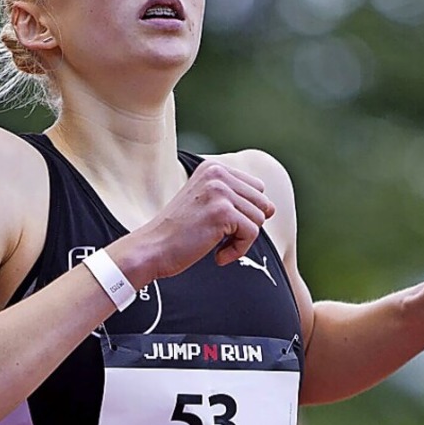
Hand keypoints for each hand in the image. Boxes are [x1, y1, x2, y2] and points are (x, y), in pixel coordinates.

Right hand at [132, 160, 274, 281]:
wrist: (152, 249)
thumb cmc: (176, 233)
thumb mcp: (204, 204)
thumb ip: (233, 199)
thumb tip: (272, 208)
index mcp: (213, 168)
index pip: (256, 188)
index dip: (244, 213)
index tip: (219, 226)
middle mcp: (218, 174)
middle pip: (261, 203)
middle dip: (245, 227)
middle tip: (219, 239)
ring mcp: (221, 192)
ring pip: (258, 220)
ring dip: (241, 241)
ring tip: (216, 247)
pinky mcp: (223, 212)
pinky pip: (251, 234)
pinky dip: (238, 251)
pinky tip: (218, 256)